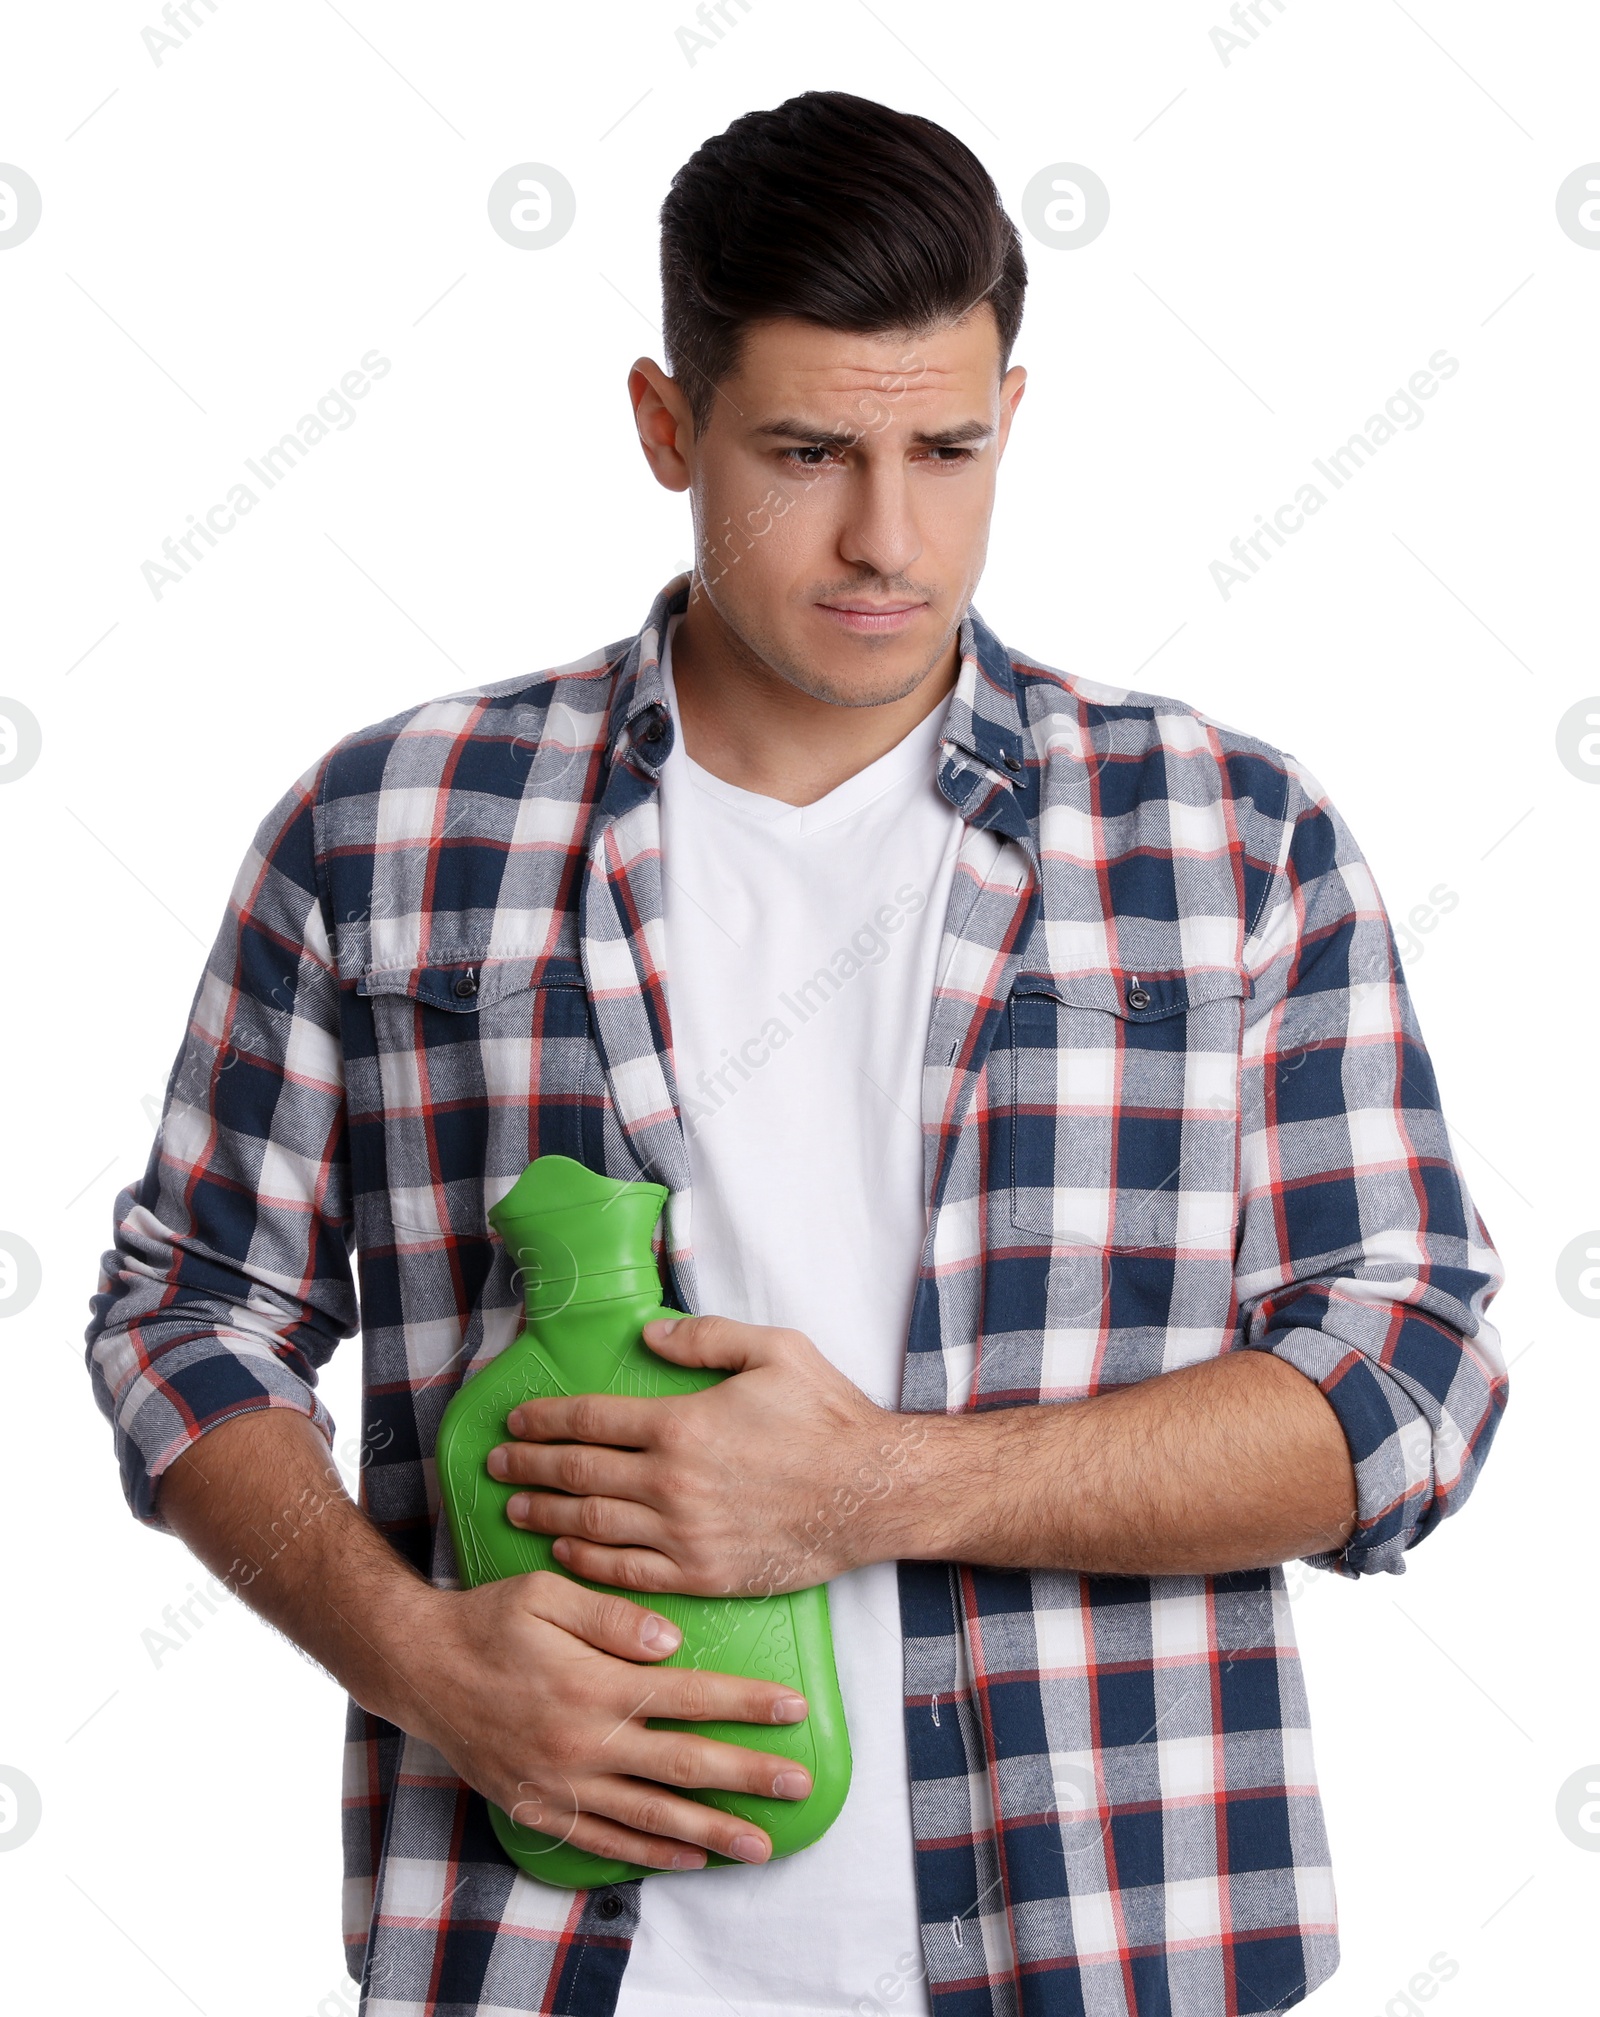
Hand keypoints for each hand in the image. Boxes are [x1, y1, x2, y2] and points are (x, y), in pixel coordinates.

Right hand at [395, 1572, 812, 1870]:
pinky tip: (688, 1858)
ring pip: (652, 1815)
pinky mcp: (538, 1808)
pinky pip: (604, 1838)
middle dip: (749, 1775)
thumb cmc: (488, 1620)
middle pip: (684, 1764)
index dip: (746, 1704)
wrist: (417, 1668)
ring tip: (759, 1845)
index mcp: (593, 1684)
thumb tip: (672, 1645)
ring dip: (712, 1832)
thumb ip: (614, 1617)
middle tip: (800, 1783)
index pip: (689, 1696)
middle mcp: (583, 1741)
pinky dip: (650, 1853)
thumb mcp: (547, 1594)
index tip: (794, 1710)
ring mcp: (561, 1783)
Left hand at [487, 1315, 927, 1595]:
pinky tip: (566, 1551)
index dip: (545, 1421)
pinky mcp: (703, 1576)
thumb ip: (706, 1338)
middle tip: (496, 1464)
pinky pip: (627, 1573)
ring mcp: (684, 1535)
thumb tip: (651, 1333)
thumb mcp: (775, 1350)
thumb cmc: (828, 1418)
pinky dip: (587, 1562)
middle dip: (528, 1467)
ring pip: (592, 1525)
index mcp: (681, 1423)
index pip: (590, 1420)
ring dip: (545, 1515)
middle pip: (577, 1474)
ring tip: (514, 1506)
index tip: (516, 1422)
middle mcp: (672, 1482)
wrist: (873, 1493)